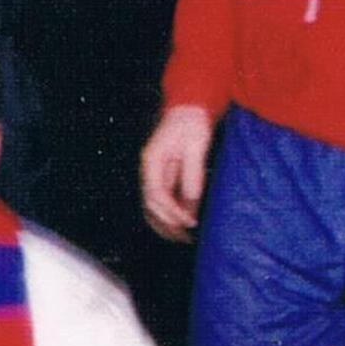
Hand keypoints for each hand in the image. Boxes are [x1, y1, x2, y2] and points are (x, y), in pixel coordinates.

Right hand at [139, 104, 215, 240]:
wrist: (188, 107)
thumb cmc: (192, 122)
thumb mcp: (196, 145)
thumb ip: (192, 174)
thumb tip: (190, 203)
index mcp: (152, 160)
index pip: (156, 194)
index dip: (172, 212)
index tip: (189, 222)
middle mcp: (148, 169)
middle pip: (150, 204)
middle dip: (167, 224)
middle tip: (185, 238)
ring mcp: (153, 172)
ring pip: (152, 205)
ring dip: (165, 223)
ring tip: (182, 237)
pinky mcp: (162, 174)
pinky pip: (160, 199)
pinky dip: (168, 214)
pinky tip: (180, 222)